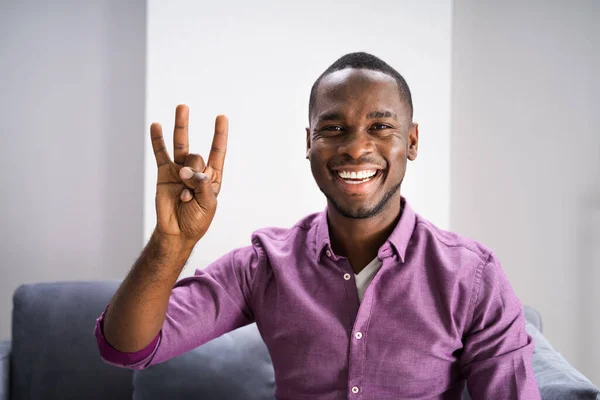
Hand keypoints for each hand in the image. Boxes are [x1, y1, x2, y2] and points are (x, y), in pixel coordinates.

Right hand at [150, 104, 227, 245]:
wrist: (177, 232)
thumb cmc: (196, 220)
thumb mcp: (207, 204)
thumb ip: (201, 185)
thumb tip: (186, 170)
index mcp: (212, 177)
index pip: (217, 152)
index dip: (220, 135)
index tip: (222, 117)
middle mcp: (196, 170)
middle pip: (197, 157)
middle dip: (193, 170)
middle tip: (189, 179)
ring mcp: (179, 170)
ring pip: (181, 145)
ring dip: (182, 126)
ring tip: (183, 108)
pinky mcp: (165, 173)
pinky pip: (161, 154)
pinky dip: (158, 140)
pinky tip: (156, 126)